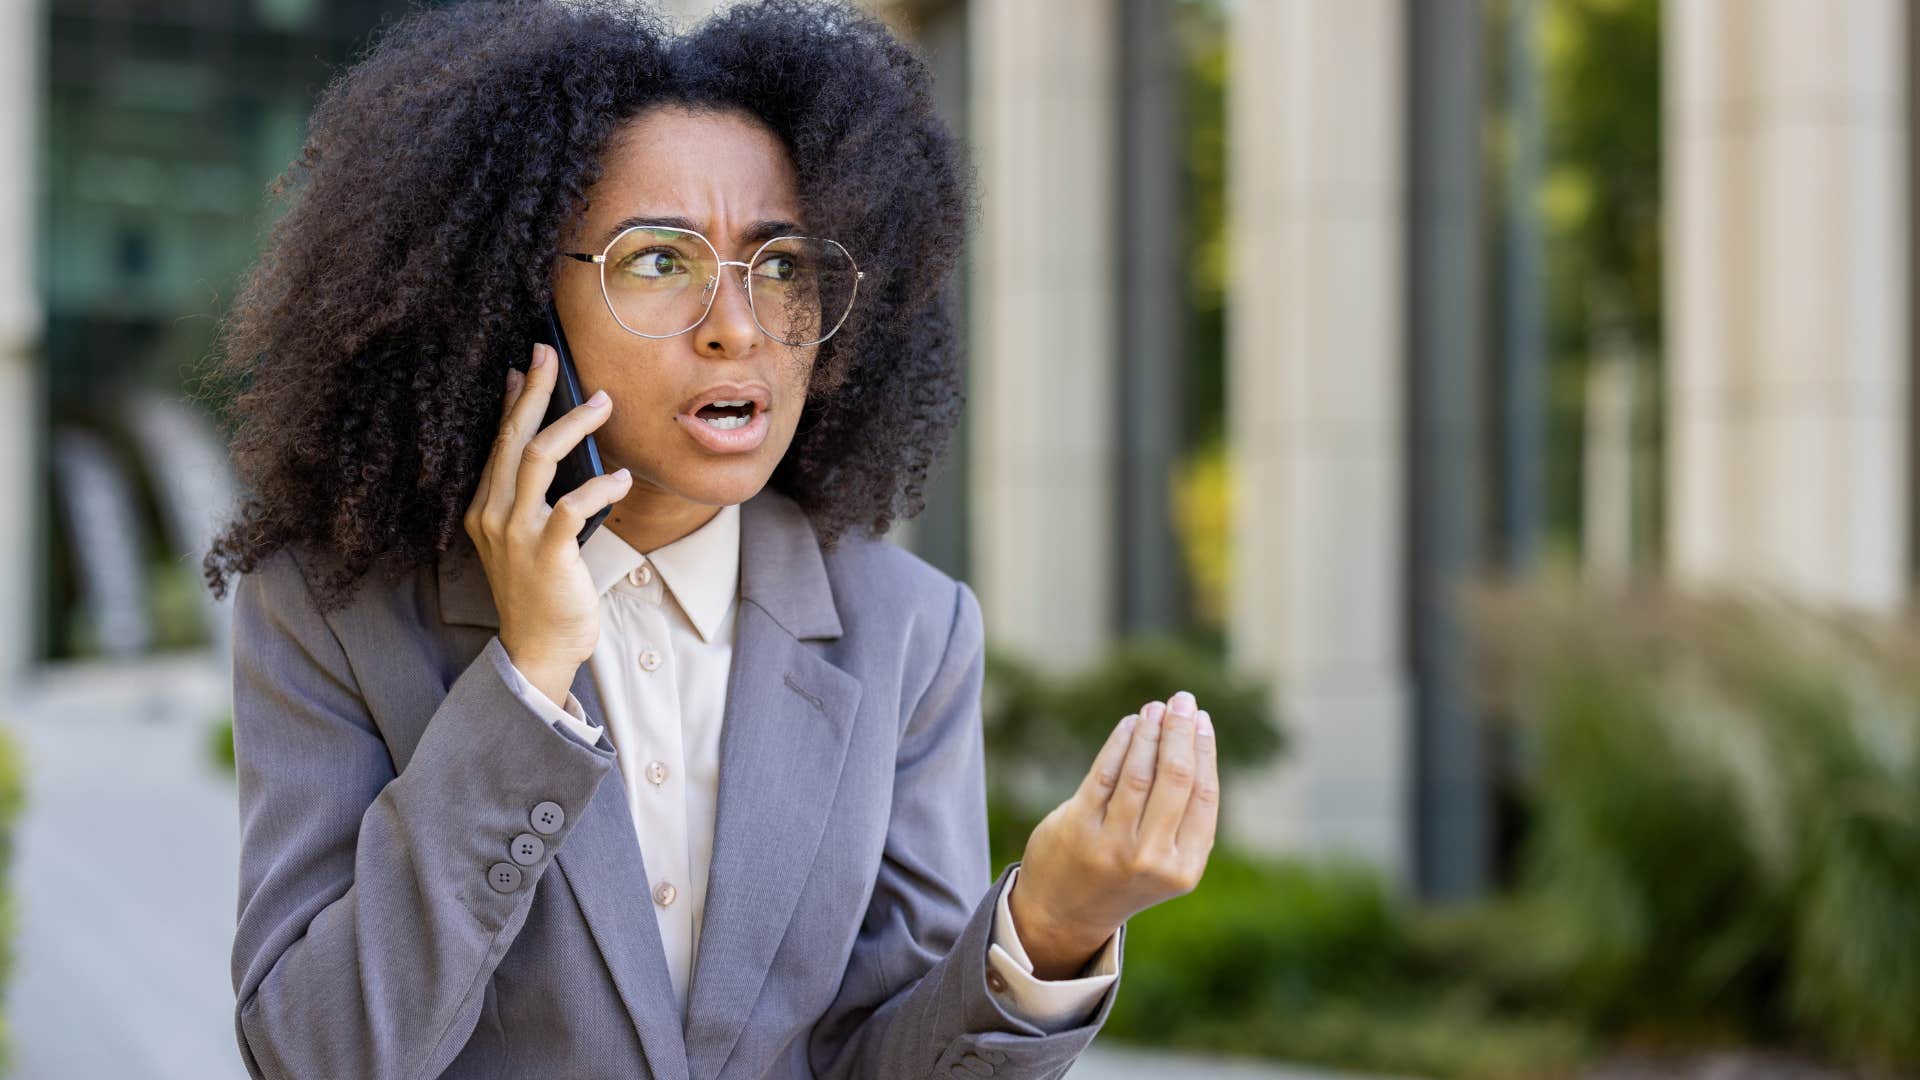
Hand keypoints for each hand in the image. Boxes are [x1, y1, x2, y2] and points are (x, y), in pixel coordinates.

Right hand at [462, 342, 631, 705]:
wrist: (537, 649)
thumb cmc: (542, 591)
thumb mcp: (527, 537)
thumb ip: (533, 496)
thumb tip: (552, 447)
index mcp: (485, 508)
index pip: (499, 442)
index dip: (515, 401)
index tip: (529, 365)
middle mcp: (493, 514)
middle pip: (512, 438)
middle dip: (534, 391)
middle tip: (552, 354)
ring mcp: (516, 534)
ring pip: (538, 459)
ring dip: (572, 425)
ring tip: (603, 403)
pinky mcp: (546, 554)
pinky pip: (571, 506)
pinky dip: (601, 486)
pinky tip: (624, 477)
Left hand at [1009, 690, 1218, 978]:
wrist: (1066, 913)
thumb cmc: (1125, 873)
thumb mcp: (1166, 859)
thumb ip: (1182, 815)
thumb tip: (1191, 737)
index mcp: (1184, 868)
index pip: (1204, 796)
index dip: (1205, 751)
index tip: (1202, 719)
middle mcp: (1151, 858)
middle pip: (1175, 779)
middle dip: (1181, 732)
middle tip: (1183, 700)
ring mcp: (1112, 845)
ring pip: (1139, 773)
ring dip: (1150, 732)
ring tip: (1155, 708)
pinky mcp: (1078, 829)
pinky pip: (1104, 774)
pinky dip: (1120, 743)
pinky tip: (1129, 724)